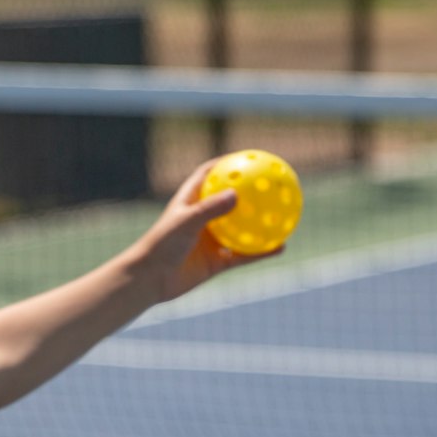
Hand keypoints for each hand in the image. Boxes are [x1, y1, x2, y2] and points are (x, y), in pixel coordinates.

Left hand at [128, 159, 278, 303]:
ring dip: (261, 222)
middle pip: (231, 200)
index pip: (209, 174)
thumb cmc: (161, 245)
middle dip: (251, 191)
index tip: (247, 156)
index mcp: (191, 202)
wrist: (150, 281)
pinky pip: (245, 255)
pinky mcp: (217, 262)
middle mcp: (203, 219)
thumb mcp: (186, 223)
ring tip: (286, 213)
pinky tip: (281, 247)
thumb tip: (238, 194)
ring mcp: (211, 240)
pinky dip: (262, 252)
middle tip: (274, 182)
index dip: (226, 163)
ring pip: (242, 229)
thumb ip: (211, 209)